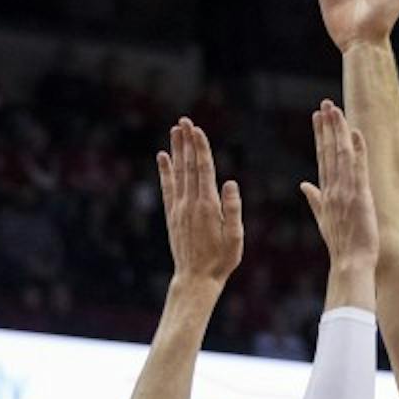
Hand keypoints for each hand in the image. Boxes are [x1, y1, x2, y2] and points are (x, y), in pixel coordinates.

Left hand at [157, 118, 243, 286]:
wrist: (196, 278)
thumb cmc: (221, 259)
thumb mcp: (235, 237)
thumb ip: (233, 209)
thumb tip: (230, 183)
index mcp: (207, 206)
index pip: (203, 169)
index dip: (200, 148)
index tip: (197, 129)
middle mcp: (190, 203)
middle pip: (188, 166)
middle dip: (187, 142)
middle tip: (184, 120)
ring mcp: (178, 208)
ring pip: (177, 173)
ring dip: (176, 150)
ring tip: (175, 130)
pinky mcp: (172, 215)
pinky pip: (167, 188)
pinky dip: (164, 171)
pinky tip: (162, 157)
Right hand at [300, 100, 378, 267]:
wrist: (349, 262)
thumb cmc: (340, 244)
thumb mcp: (323, 219)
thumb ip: (314, 199)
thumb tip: (304, 184)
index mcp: (325, 192)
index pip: (322, 157)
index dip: (320, 135)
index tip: (317, 117)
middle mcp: (333, 188)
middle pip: (328, 151)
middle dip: (327, 126)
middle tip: (325, 104)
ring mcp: (345, 191)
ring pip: (340, 154)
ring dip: (338, 130)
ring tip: (335, 109)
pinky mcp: (359, 196)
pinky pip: (357, 168)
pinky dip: (356, 149)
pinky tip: (355, 132)